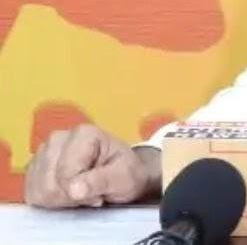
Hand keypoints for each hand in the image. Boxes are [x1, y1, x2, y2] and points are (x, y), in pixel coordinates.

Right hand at [23, 125, 160, 207]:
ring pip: (37, 190)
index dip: (81, 191)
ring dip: (59, 200)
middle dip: (69, 197)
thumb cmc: (126, 172)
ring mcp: (43, 152)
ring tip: (81, 192)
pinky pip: (31, 194)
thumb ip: (101, 180)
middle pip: (48, 184)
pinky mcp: (35, 168)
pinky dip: (48, 201)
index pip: (66, 174)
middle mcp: (59, 138)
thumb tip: (74, 189)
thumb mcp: (124, 176)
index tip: (99, 191)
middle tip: (90, 193)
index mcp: (83, 134)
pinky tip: (67, 193)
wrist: (122, 175)